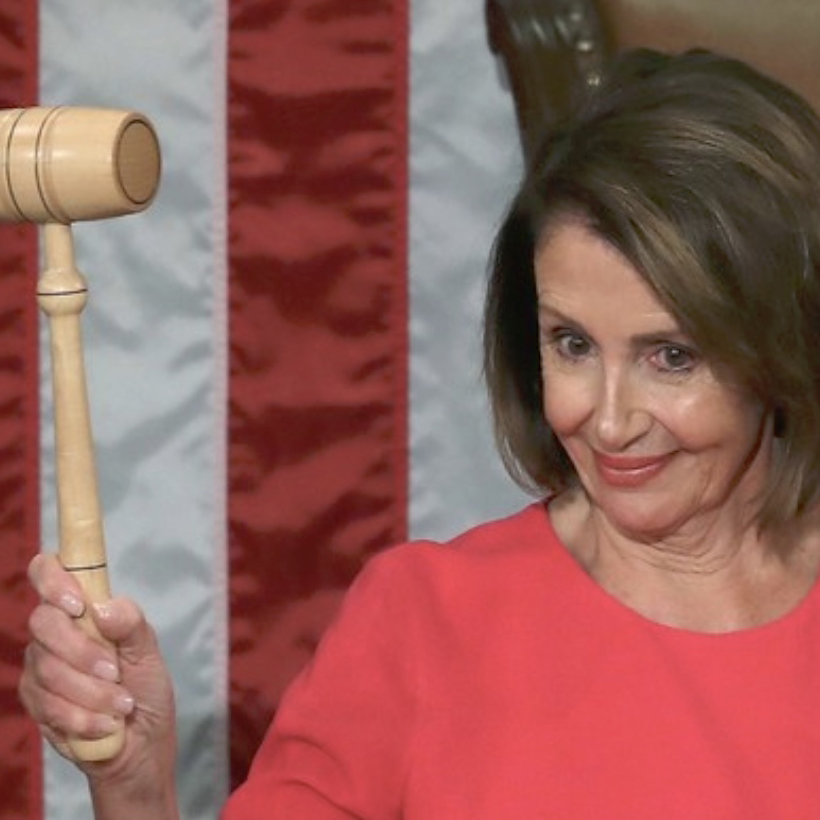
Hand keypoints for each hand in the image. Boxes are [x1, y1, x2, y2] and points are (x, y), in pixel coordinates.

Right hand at [20, 553, 178, 816]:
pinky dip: (83, 717)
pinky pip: (48, 705)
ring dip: (92, 692)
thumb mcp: (149, 653)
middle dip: (82, 652)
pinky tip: (106, 724)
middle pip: (43, 622)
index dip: (53, 580)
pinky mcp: (36, 704)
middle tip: (115, 672)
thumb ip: (131, 624)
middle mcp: (54, 633)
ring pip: (48, 669)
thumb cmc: (145, 690)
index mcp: (83, 610)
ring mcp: (39, 668)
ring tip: (122, 705)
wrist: (140, 746)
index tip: (77, 605)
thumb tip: (102, 607)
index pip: (47, 572)